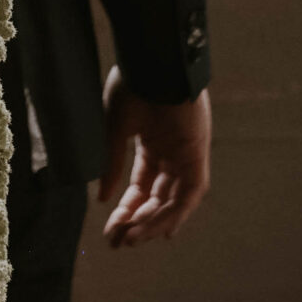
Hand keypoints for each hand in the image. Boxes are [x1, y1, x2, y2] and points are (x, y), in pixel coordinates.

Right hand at [99, 68, 210, 246]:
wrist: (151, 60)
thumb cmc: (132, 84)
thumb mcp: (115, 127)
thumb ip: (112, 163)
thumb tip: (104, 198)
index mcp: (151, 142)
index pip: (141, 185)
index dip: (127, 208)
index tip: (111, 229)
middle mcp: (171, 152)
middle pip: (157, 198)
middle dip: (138, 221)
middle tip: (118, 242)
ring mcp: (186, 154)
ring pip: (173, 201)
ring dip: (153, 222)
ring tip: (130, 238)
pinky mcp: (197, 154)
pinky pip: (189, 194)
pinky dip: (174, 213)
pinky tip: (156, 228)